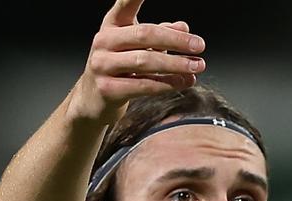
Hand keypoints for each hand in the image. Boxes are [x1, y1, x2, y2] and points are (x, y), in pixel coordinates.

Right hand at [70, 0, 205, 123]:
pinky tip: (182, 82)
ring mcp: (102, 65)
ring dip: (176, 65)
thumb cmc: (118, 68)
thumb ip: (160, 35)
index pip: (125, 4)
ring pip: (146, 61)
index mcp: (112, 24)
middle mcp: (104, 41)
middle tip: (199, 45)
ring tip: (196, 67)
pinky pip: (143, 85)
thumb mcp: (137, 47)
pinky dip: (167, 84)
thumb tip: (184, 27)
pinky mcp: (107, 89)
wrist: (92, 99)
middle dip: (176, 40)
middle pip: (145, 35)